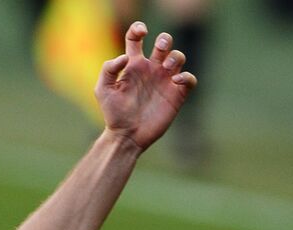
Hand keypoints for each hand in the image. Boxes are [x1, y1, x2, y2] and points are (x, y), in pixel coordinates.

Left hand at [96, 21, 197, 150]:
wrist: (126, 136)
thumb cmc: (113, 114)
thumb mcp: (103, 90)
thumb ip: (108, 70)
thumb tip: (124, 57)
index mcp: (133, 65)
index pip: (136, 40)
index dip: (138, 29)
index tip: (142, 31)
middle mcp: (150, 70)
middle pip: (163, 44)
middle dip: (165, 39)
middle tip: (160, 46)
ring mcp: (164, 81)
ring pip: (178, 57)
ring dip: (175, 57)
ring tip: (167, 67)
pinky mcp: (176, 94)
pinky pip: (189, 79)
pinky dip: (187, 76)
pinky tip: (177, 81)